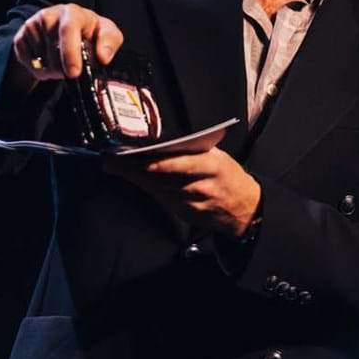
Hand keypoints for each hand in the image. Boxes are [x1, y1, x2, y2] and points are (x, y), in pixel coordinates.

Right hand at [10, 3, 123, 83]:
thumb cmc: (89, 32)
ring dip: (53, 71)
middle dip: (63, 68)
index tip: (74, 72)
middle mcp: (49, 15)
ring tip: (61, 63)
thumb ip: (110, 42)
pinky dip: (40, 71)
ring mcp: (32, 26)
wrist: (65, 31)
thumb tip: (103, 57)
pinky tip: (48, 62)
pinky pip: (28, 63)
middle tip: (72, 72)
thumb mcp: (107, 33)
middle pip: (53, 51)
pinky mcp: (20, 38)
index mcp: (72, 12)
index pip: (68, 29)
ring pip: (40, 60)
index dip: (70, 52)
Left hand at [103, 147, 261, 237]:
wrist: (245, 208)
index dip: (159, 162)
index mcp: (212, 165)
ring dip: (135, 178)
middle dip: (135, 169)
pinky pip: (163, 200)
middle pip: (163, 178)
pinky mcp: (187, 214)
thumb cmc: (227, 176)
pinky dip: (148, 189)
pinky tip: (134, 180)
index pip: (182, 163)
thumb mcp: (218, 157)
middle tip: (112, 160)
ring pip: (158, 189)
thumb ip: (193, 152)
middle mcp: (201, 186)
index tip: (137, 157)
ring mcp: (193, 202)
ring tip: (115, 166)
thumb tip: (161, 143)